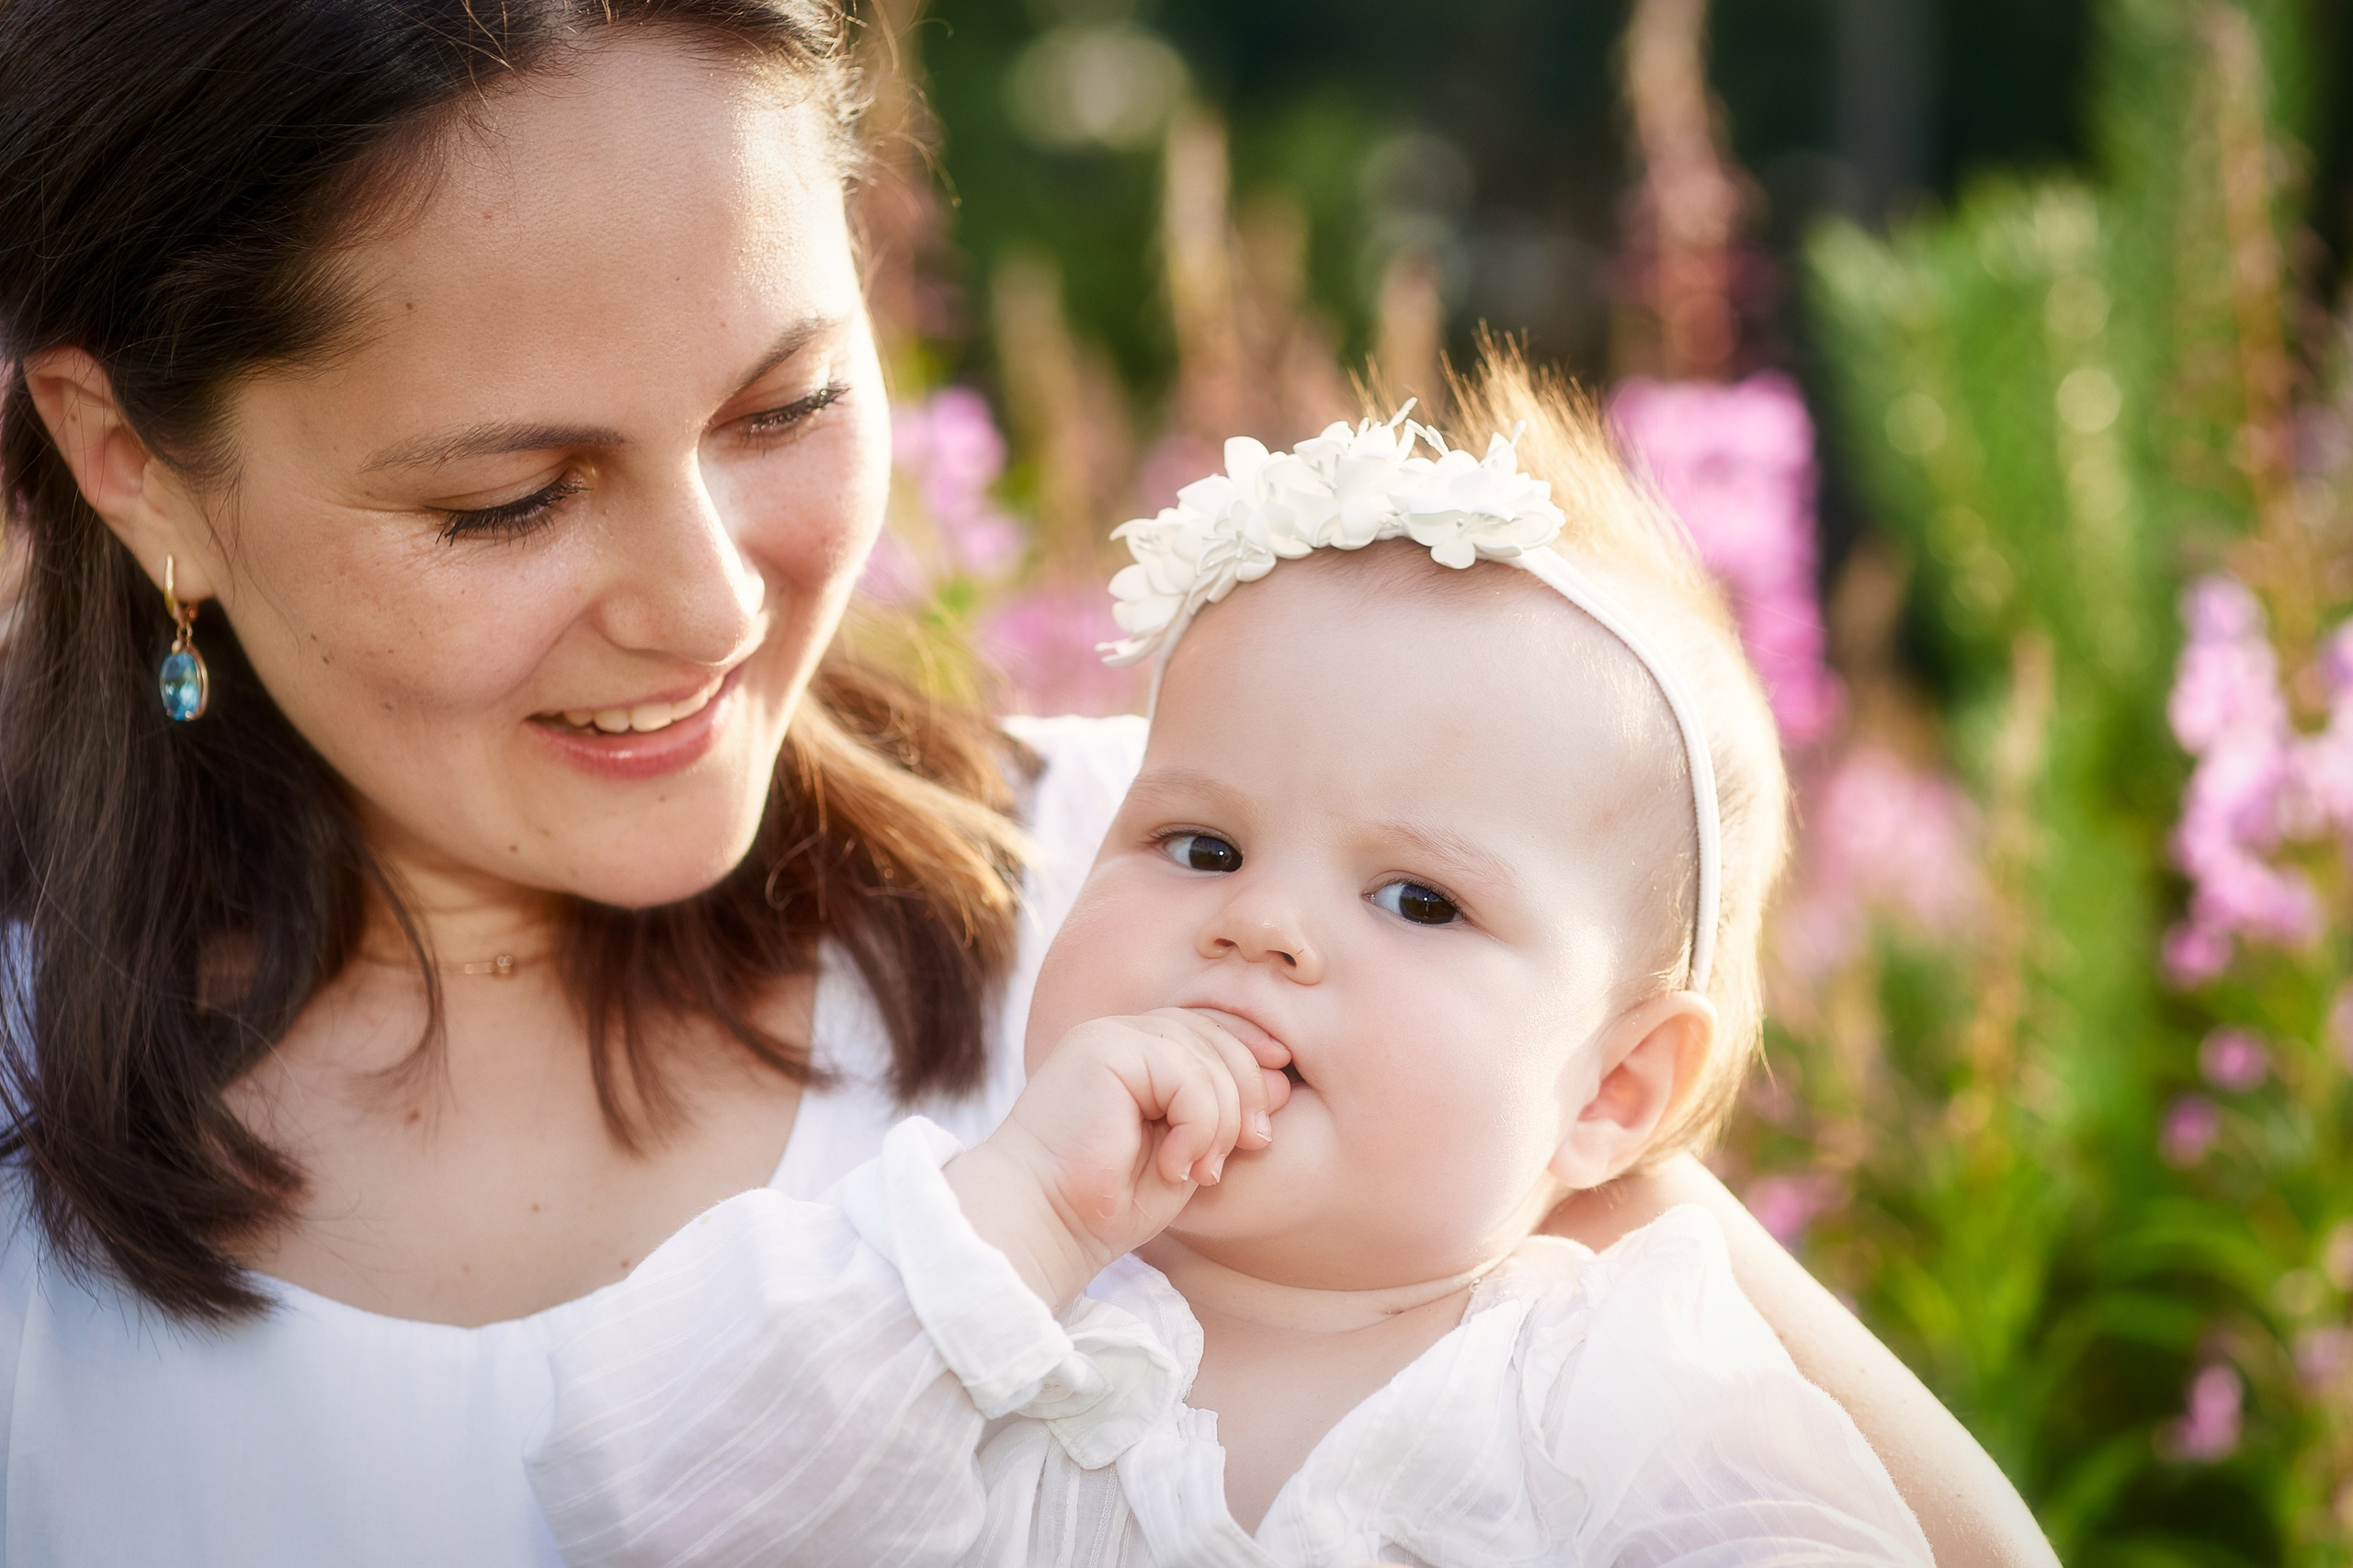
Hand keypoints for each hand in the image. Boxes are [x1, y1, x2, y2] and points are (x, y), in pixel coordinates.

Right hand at [945, 1008, 1290, 1310]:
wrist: (1048, 1223)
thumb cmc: (1110, 1200)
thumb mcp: (1187, 1150)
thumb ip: (1224, 1112)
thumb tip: (1284, 1077)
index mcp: (1136, 1051)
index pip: (1211, 1027)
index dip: (1253, 1052)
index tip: (1278, 1100)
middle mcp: (1122, 1034)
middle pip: (1217, 1035)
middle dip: (1247, 1094)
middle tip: (1242, 1152)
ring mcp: (1110, 1035)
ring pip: (1207, 1057)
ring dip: (1219, 1124)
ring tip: (1197, 1171)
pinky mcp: (1103, 1048)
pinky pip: (1186, 1074)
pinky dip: (1197, 1126)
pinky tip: (1174, 1165)